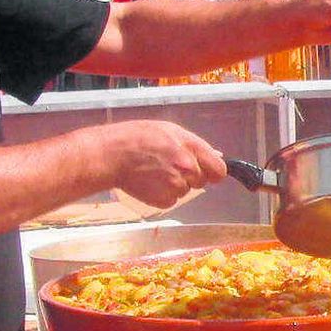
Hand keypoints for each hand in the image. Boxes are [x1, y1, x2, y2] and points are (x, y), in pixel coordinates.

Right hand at [106, 120, 225, 207]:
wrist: (111, 154)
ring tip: (154, 171)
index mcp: (191, 149)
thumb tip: (216, 155)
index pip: (219, 170)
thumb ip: (195, 145)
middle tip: (169, 166)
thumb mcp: (170, 131)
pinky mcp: (163, 200)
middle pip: (201, 181)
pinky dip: (162, 194)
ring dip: (174, 185)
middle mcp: (187, 168)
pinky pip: (171, 200)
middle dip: (190, 176)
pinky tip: (149, 182)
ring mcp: (176, 186)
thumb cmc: (138, 138)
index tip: (207, 172)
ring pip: (185, 190)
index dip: (213, 172)